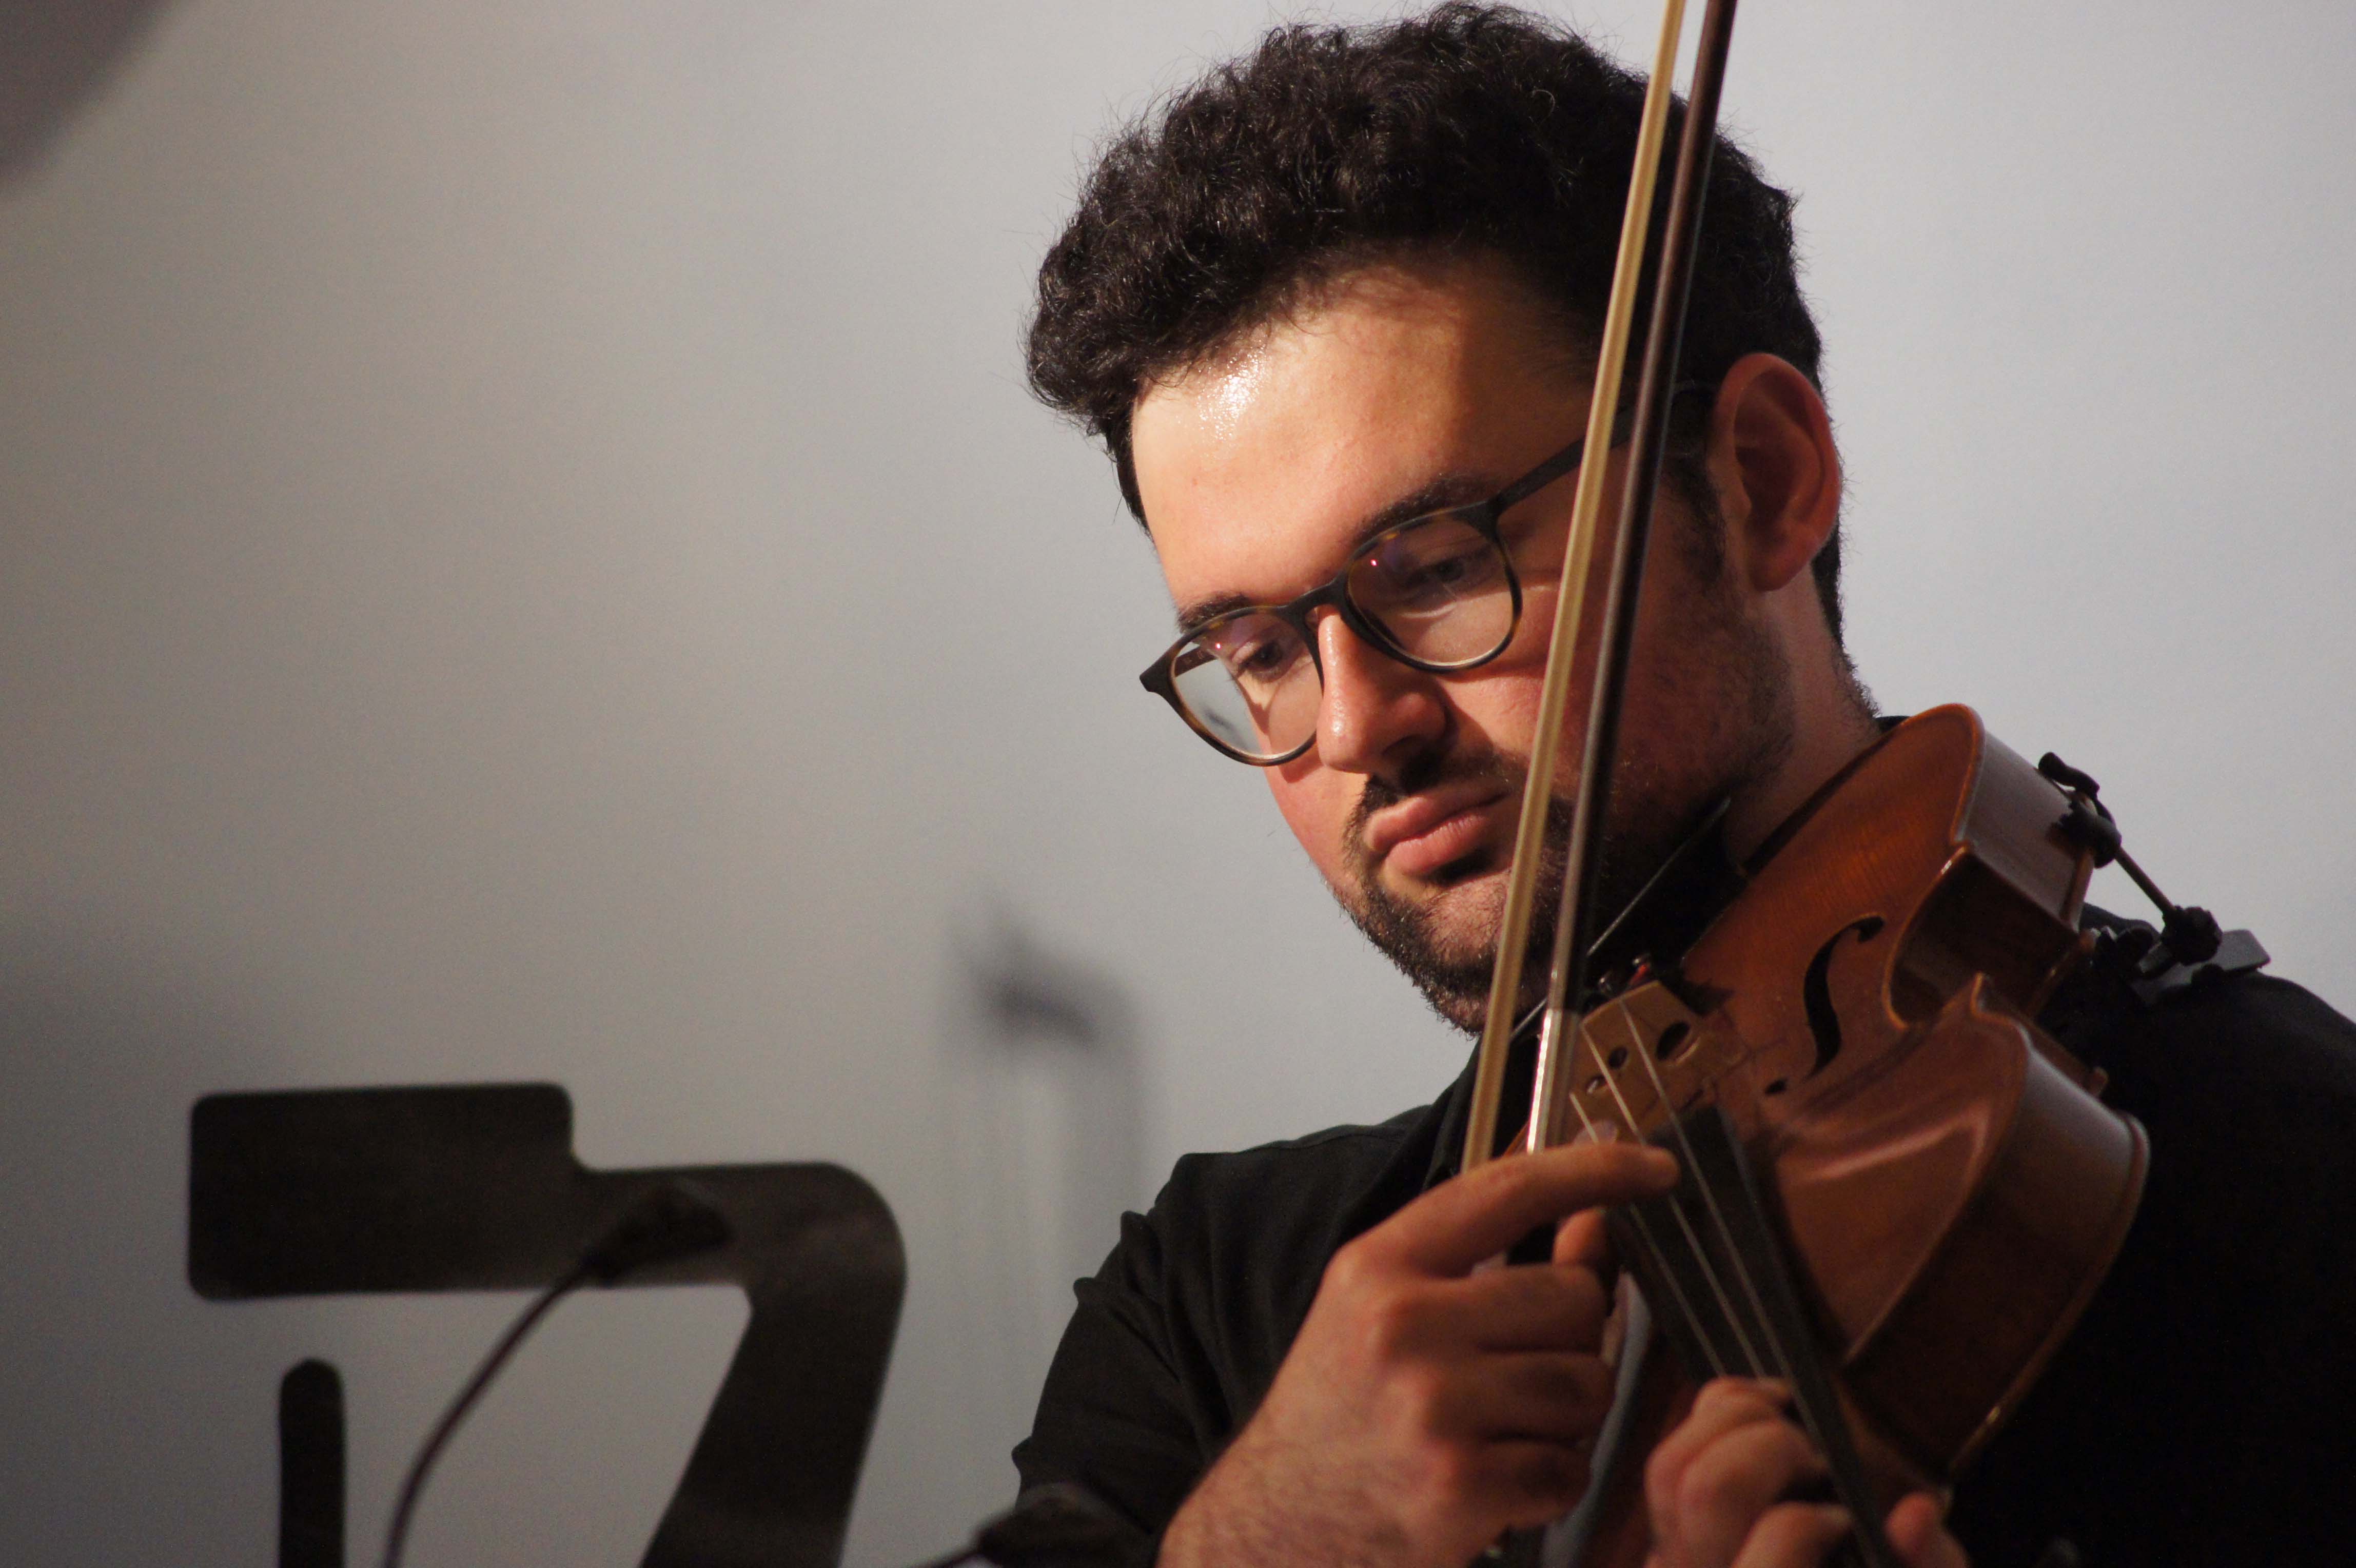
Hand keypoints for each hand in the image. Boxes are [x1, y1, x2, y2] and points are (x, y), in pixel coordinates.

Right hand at [1158, 1141, 1679, 1567]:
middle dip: (1570, 1338)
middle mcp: (1403, 1326)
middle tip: (1518, 1371)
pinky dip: (1549, 1481)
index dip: (1596, 1169)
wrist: (1275, 1522)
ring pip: (1584, 1384)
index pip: (1509, 1191)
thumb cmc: (1337, 1412)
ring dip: (1565, 1415)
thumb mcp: (1376, 1307)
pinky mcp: (1460, 1486)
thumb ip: (1473, 1256)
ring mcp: (1433, 1407)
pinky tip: (1498, 1482)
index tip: (1654, 1166)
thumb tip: (1588, 1215)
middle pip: (1571, 1299)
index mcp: (1380, 1267)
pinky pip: (1569, 1467)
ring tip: (1504, 1428)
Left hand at [1643, 1379, 1967, 1567]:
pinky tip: (1769, 1416)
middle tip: (1816, 1459)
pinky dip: (1717, 1415)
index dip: (1807, 1522)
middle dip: (1769, 1446)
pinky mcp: (1669, 1531)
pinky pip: (1668, 1459)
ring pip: (1670, 1466)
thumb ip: (1929, 1564)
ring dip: (1734, 1418)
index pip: (1773, 1541)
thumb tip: (1914, 1513)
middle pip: (1704, 1488)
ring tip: (1790, 1424)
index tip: (1844, 1519)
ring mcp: (1676, 1560)